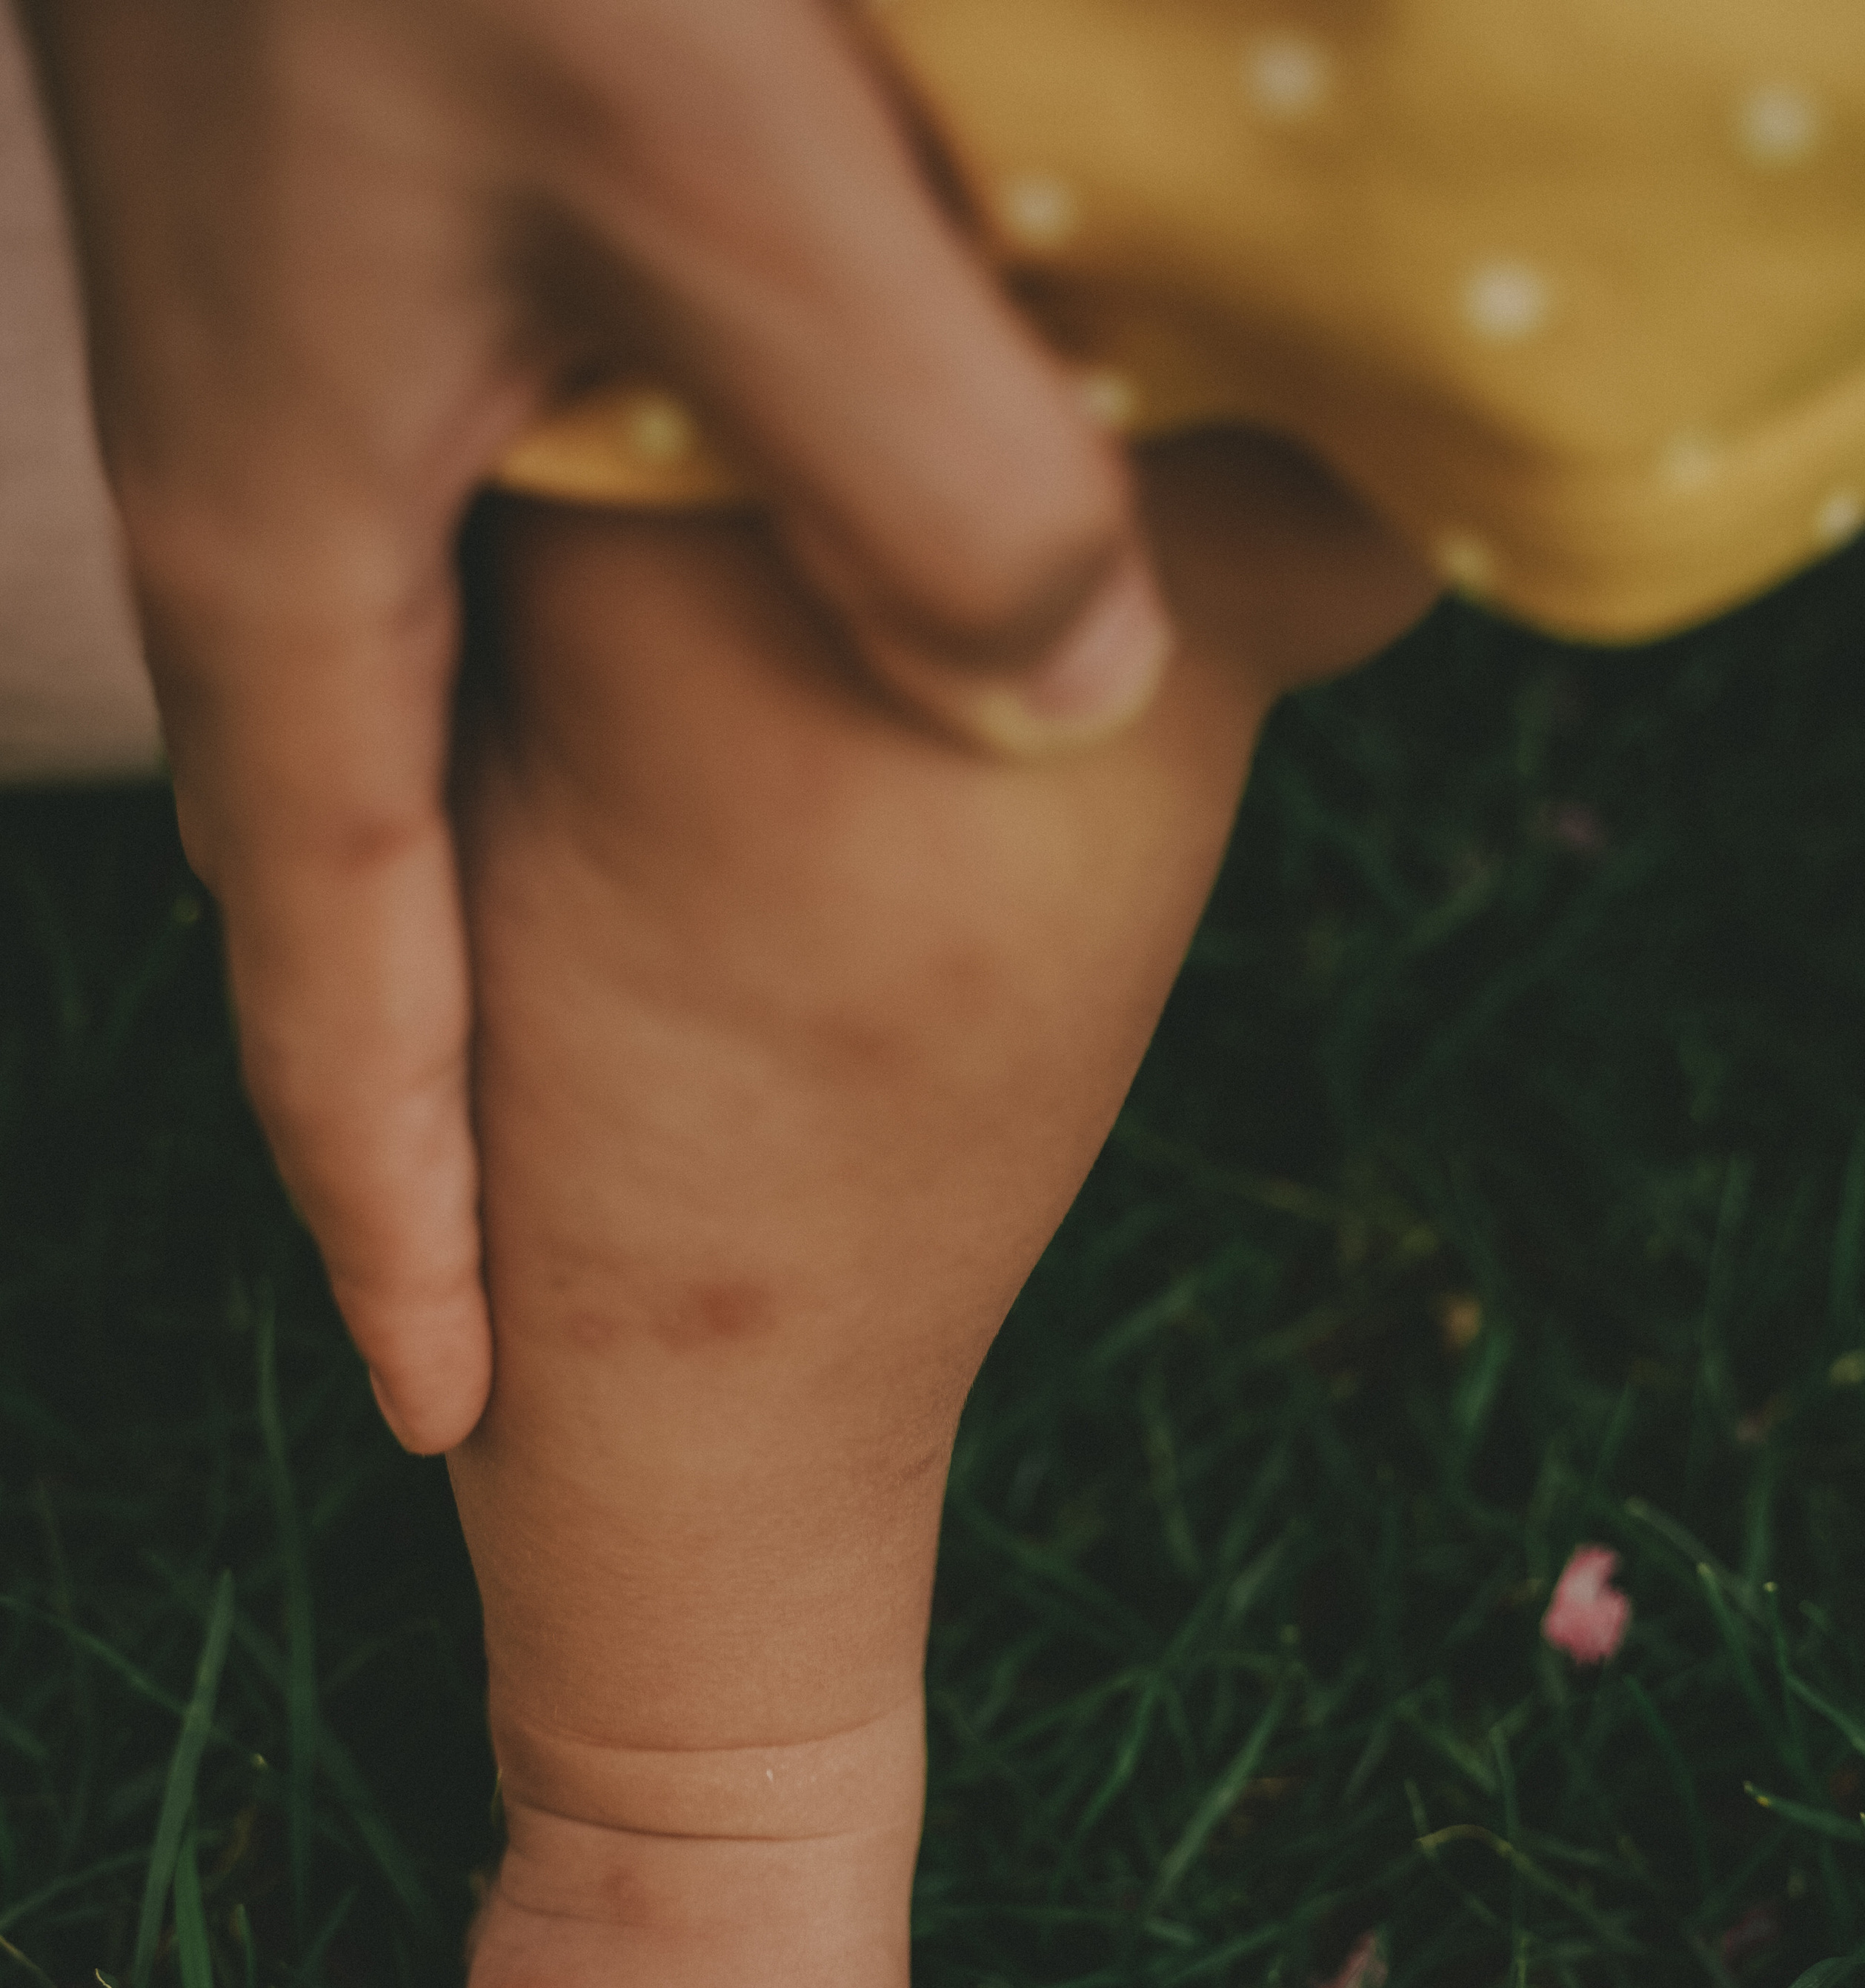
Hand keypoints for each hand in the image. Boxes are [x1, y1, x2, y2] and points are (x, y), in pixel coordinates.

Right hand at [24, 0, 1170, 1451]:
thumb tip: (1065, 692)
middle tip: (492, 1273)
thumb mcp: (722, 168)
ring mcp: (300, 382)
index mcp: (295, 574)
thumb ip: (916, 461)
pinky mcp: (371, 253)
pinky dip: (543, 671)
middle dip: (412, 1105)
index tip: (449, 1413)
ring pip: (392, 727)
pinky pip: (458, 555)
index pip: (337, 1002)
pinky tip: (643, 666)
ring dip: (468, 904)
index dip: (401, 1227)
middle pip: (336, 901)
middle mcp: (269, 515)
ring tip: (553, 1049)